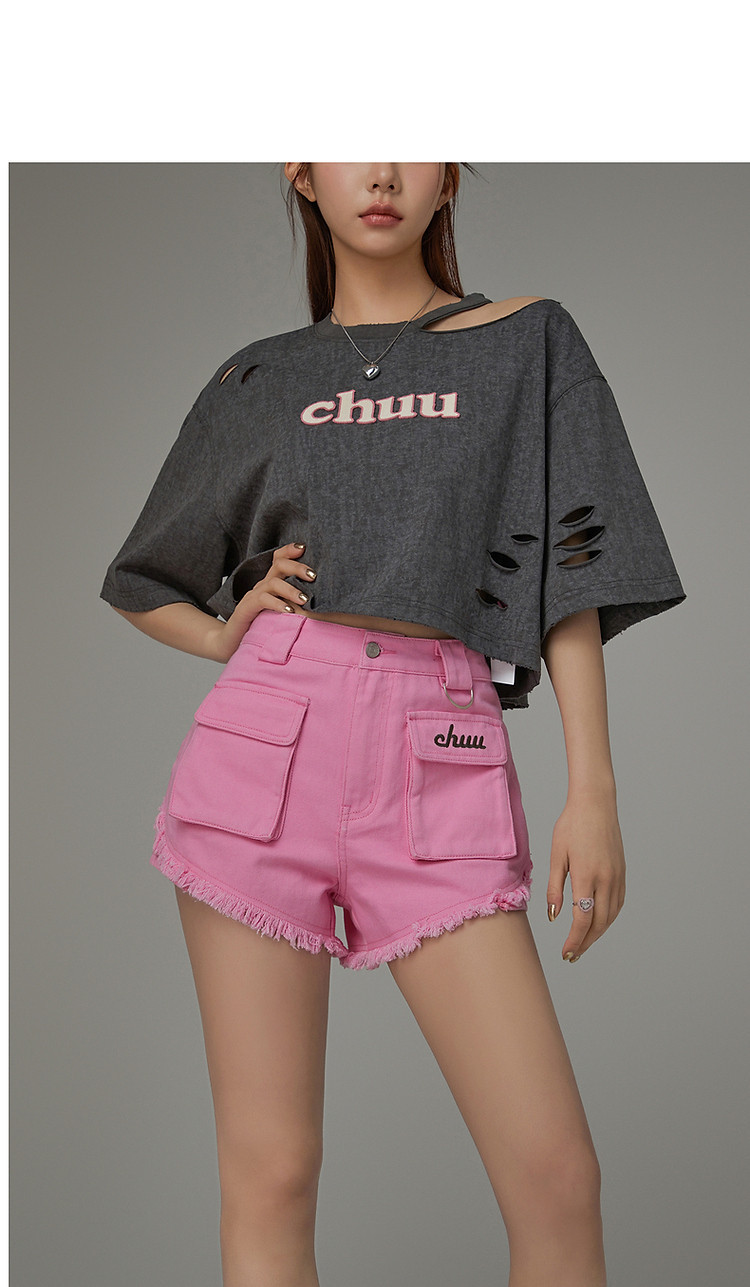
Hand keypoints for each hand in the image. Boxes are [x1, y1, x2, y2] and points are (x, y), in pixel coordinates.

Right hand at [210, 543, 316, 663]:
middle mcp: (263, 585)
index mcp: (272, 583)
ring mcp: (254, 595)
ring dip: (291, 589)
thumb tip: (326, 601)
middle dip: (297, 567)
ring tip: (305, 599)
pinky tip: (289, 610)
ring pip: (273, 582)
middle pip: (279, 565)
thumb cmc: (263, 627)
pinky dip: (277, 603)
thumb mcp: (285, 612)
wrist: (233, 642)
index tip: (305, 548)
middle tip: (313, 575)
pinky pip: (262, 599)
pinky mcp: (247, 608)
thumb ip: (299, 604)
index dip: (290, 550)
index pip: (280, 559)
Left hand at [547, 790, 625, 961]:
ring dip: (598, 933)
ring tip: (583, 942)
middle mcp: (606, 880)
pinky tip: (598, 922)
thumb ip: (555, 888)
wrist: (596, 804)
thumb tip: (553, 916)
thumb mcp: (557, 856)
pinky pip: (618, 903)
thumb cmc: (571, 826)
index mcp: (587, 876)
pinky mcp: (622, 873)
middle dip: (585, 943)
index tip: (566, 953)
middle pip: (599, 923)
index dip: (574, 940)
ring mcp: (617, 877)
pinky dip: (608, 918)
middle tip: (572, 955)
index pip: (582, 919)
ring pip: (611, 916)